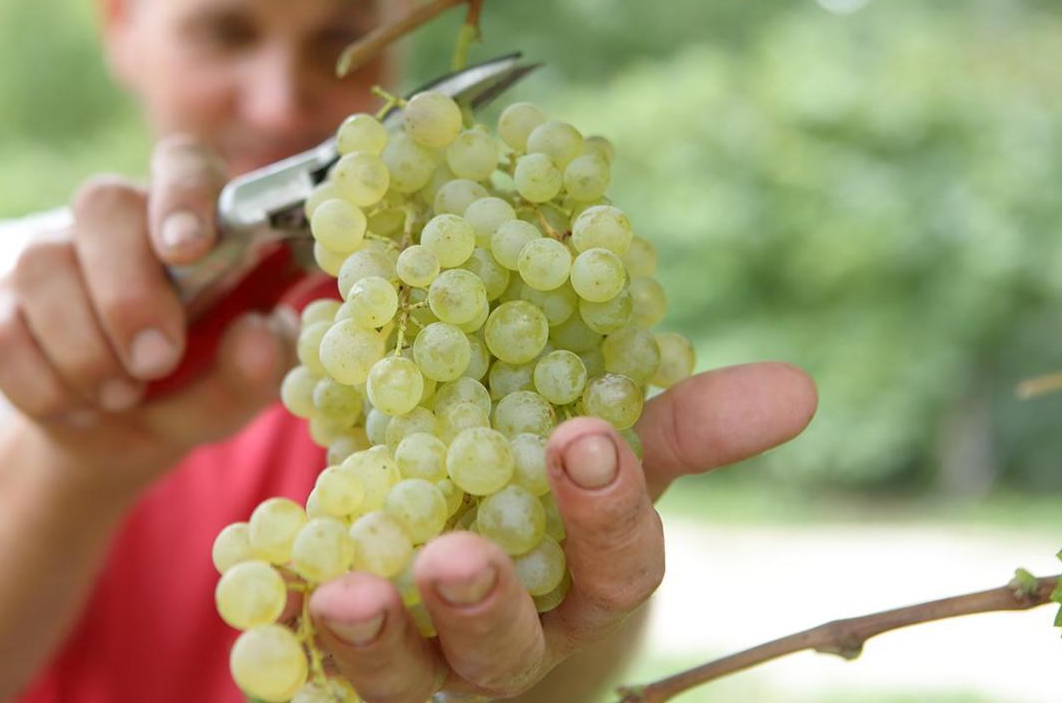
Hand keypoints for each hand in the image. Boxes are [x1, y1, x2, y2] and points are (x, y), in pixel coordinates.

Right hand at [0, 134, 295, 473]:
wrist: (115, 439)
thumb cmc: (194, 388)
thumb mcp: (238, 388)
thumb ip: (257, 364)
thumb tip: (259, 334)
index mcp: (192, 219)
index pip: (184, 163)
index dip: (184, 193)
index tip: (188, 250)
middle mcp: (117, 222)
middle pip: (101, 202)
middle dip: (127, 291)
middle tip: (157, 361)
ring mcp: (50, 257)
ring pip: (41, 264)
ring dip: (85, 349)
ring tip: (124, 396)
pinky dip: (42, 385)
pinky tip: (78, 407)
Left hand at [308, 361, 817, 700]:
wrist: (479, 565)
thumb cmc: (560, 510)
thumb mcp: (617, 461)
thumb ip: (683, 425)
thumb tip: (800, 388)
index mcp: (590, 585)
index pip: (619, 567)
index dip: (607, 512)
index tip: (584, 438)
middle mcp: (519, 642)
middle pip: (510, 646)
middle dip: (486, 606)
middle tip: (457, 560)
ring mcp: (436, 669)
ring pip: (412, 678)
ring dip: (378, 643)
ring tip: (345, 595)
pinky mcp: (362, 672)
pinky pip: (318, 669)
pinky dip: (291, 630)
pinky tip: (261, 588)